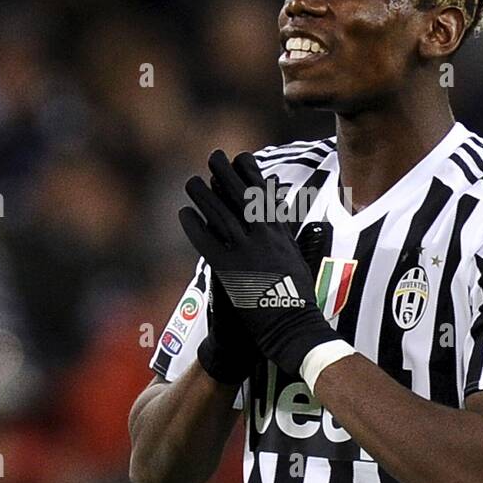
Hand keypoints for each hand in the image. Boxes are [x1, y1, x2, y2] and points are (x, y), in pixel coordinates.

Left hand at [178, 150, 339, 376]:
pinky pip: (206, 241)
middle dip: (226, 172)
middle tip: (213, 155)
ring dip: (204, 195)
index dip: (251, 173)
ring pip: (221, 214)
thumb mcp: (297, 258)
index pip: (265, 194)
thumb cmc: (296, 298)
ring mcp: (246, 251)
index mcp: (281, 234)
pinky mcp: (229, 269)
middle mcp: (264, 237)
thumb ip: (287, 234)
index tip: (241, 157)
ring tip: (191, 181)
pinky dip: (194, 225)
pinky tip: (185, 214)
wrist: (292, 327)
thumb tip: (282, 214)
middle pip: (242, 196)